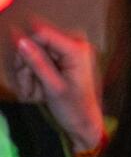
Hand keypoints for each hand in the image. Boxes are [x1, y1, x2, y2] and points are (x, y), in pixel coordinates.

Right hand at [10, 23, 103, 154]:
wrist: (84, 123)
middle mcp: (74, 44)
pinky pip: (37, 61)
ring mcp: (68, 51)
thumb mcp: (52, 86)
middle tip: (28, 90)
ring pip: (32, 54)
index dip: (25, 49)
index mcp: (77, 48)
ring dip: (27, 75)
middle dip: (25, 67)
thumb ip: (36, 62)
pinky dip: (33, 76)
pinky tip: (38, 92)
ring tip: (34, 94)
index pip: (41, 33)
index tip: (20, 70)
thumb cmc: (73, 107)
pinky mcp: (61, 59)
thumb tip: (19, 40)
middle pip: (34, 43)